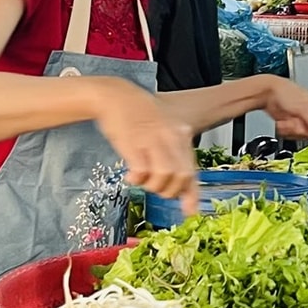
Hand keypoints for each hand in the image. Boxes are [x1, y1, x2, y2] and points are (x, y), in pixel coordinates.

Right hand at [93, 79, 203, 215]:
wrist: (115, 95)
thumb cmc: (138, 115)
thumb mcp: (163, 130)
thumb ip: (173, 155)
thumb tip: (182, 183)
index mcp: (181, 135)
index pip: (192, 171)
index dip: (191, 195)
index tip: (189, 212)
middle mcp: (171, 137)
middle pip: (182, 176)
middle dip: (169, 191)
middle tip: (155, 187)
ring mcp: (153, 139)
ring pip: (166, 175)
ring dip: (153, 186)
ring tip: (142, 180)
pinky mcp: (134, 142)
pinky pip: (142, 170)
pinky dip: (138, 179)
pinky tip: (131, 176)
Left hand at [260, 76, 307, 146]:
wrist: (268, 93)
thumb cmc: (286, 92)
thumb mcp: (302, 107)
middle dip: (301, 130)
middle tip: (295, 122)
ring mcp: (303, 123)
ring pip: (302, 136)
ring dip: (292, 130)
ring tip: (287, 120)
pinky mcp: (293, 127)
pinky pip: (293, 136)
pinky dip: (286, 131)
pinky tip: (283, 122)